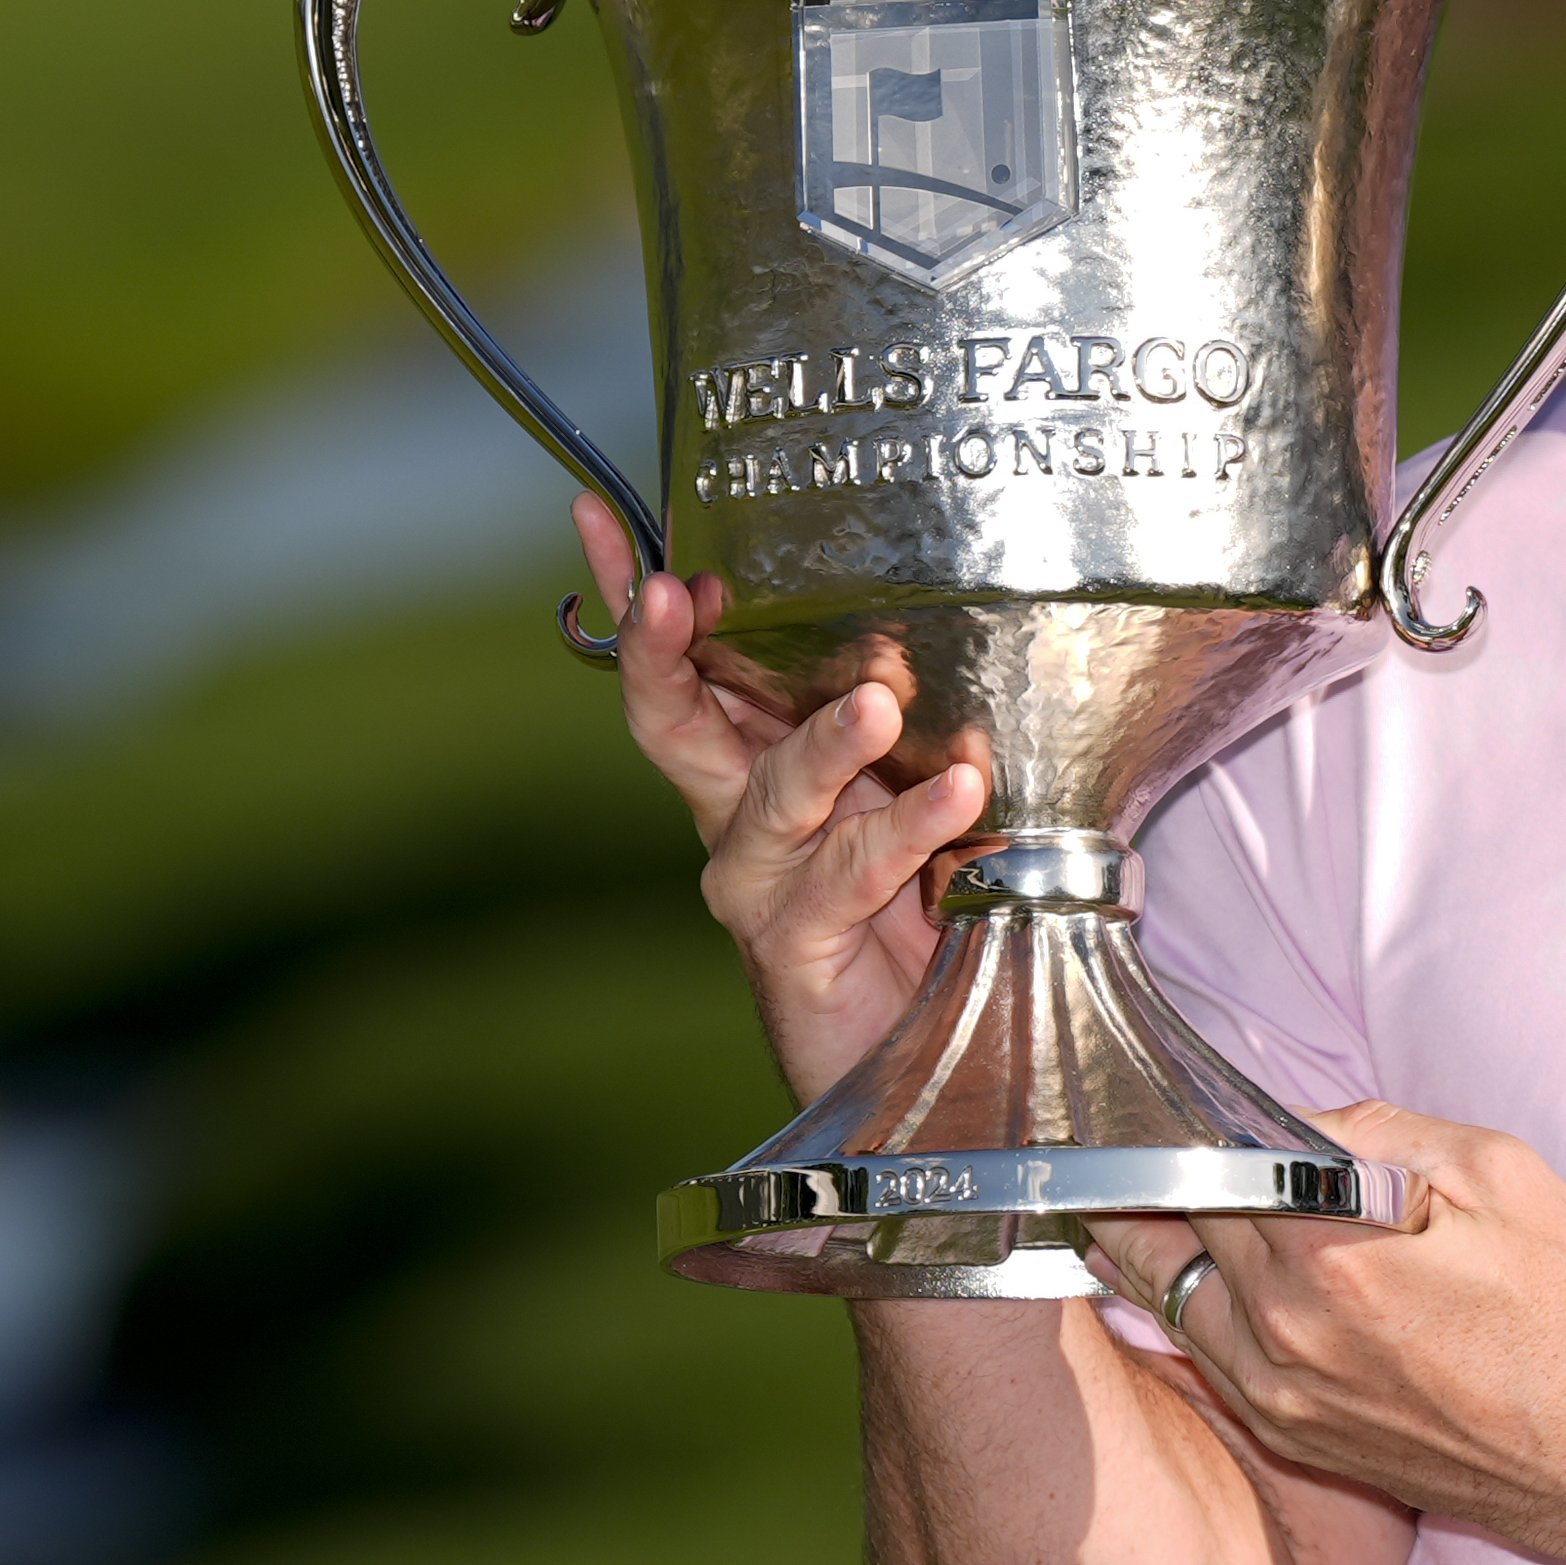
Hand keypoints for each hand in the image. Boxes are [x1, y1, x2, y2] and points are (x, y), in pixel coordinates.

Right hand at [576, 493, 983, 1100]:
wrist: (938, 1047)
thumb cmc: (927, 898)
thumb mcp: (921, 781)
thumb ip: (920, 717)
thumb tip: (966, 607)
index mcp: (750, 757)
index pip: (679, 664)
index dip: (635, 593)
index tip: (599, 518)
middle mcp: (735, 815)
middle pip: (673, 720)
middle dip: (666, 650)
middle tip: (682, 592)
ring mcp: (758, 883)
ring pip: (778, 795)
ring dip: (828, 741)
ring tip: (880, 703)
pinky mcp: (796, 944)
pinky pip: (852, 872)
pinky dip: (912, 826)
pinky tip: (962, 791)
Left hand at [1079, 1103, 1565, 1561]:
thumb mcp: (1501, 1177)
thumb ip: (1386, 1132)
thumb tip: (1304, 1116)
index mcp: (1328, 1256)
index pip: (1218, 1160)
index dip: (1194, 1115)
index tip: (1172, 1088)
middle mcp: (1283, 1330)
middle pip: (1178, 1223)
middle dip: (1164, 1170)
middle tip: (1140, 1128)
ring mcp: (1280, 1392)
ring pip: (1171, 1293)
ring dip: (1149, 1237)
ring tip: (1124, 1192)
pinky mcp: (1292, 1433)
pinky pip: (1204, 1352)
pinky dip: (1184, 1303)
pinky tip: (1182, 1270)